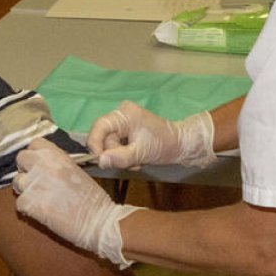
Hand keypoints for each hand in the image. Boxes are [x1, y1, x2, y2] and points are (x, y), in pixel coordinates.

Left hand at [13, 139, 137, 268]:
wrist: (99, 221)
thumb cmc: (92, 198)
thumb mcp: (76, 170)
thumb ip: (58, 164)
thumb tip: (43, 164)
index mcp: (57, 155)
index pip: (34, 144)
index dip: (35, 155)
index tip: (40, 165)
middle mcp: (43, 165)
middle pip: (21, 159)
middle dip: (26, 170)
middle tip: (36, 183)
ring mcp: (35, 184)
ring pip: (17, 182)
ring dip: (26, 190)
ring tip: (40, 200)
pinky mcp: (30, 204)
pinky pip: (19, 203)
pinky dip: (27, 209)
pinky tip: (41, 212)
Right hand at [87, 100, 216, 168]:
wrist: (180, 144)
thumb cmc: (164, 146)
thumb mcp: (141, 154)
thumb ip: (120, 157)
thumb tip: (100, 160)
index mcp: (125, 114)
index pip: (100, 126)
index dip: (95, 144)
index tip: (98, 160)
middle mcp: (122, 113)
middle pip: (104, 136)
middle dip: (113, 152)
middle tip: (128, 163)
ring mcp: (124, 120)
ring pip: (109, 141)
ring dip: (119, 155)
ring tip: (135, 161)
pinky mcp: (127, 128)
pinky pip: (116, 142)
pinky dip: (123, 152)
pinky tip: (135, 156)